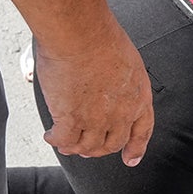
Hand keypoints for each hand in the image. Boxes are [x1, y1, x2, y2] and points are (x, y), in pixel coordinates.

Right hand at [34, 22, 153, 165]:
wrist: (82, 35)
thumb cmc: (101, 37)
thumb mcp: (126, 60)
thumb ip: (119, 77)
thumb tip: (107, 78)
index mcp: (139, 97)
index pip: (142, 130)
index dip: (136, 148)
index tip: (131, 159)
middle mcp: (121, 113)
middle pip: (112, 143)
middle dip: (100, 150)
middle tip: (88, 150)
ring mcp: (96, 119)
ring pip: (88, 146)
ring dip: (76, 148)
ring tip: (66, 143)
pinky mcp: (71, 118)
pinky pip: (64, 140)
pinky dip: (56, 140)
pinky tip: (50, 135)